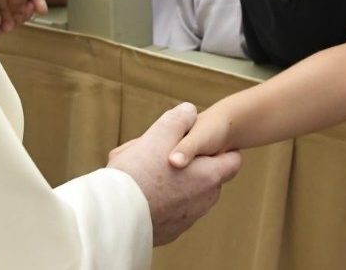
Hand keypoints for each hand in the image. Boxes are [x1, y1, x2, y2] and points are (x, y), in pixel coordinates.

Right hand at [108, 103, 243, 245]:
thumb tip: (188, 111)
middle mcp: (204, 201)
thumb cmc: (137, 174)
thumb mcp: (159, 135)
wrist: (113, 218)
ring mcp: (187, 220)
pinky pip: (172, 212)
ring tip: (147, 176)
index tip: (196, 144)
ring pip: (188, 195)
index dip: (217, 149)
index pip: (233, 160)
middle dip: (192, 167)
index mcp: (209, 177)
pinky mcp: (170, 233)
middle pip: (208, 177)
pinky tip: (141, 196)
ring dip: (175, 185)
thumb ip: (179, 119)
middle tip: (163, 157)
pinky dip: (162, 203)